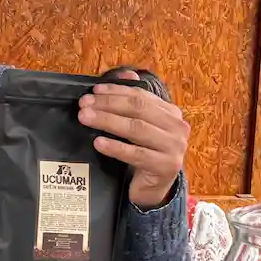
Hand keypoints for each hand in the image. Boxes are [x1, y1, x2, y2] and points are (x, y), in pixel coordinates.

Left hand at [78, 70, 188, 209]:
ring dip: (108, 121)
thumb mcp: (141, 127)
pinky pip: (136, 154)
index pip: (141, 96)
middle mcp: (177, 127)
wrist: (155, 188)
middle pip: (138, 109)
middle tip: (84, 105)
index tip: (94, 91)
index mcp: (171, 113)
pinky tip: (98, 142)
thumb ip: (135, 101)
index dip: (116, 91)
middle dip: (108, 104)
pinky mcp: (165, 166)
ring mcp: (174, 147)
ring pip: (136, 129)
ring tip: (86, 118)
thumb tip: (125, 72)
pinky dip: (115, 147)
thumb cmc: (145, 154)